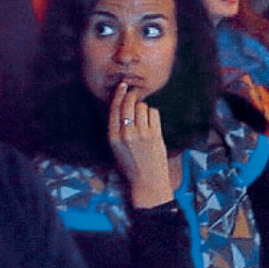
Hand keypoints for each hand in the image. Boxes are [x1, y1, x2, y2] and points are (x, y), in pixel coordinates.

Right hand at [108, 84, 174, 207]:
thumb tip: (122, 108)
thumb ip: (118, 130)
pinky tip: (152, 124)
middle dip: (132, 95)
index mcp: (113, 137)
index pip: (114, 110)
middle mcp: (126, 134)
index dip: (119, 95)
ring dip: (143, 108)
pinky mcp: (155, 135)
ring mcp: (141, 134)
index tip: (122, 86)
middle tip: (135, 93)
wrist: (147, 181)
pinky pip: (154, 113)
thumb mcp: (117, 148)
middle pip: (128, 104)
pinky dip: (153, 114)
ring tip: (144, 119)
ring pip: (142, 107)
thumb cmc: (132, 165)